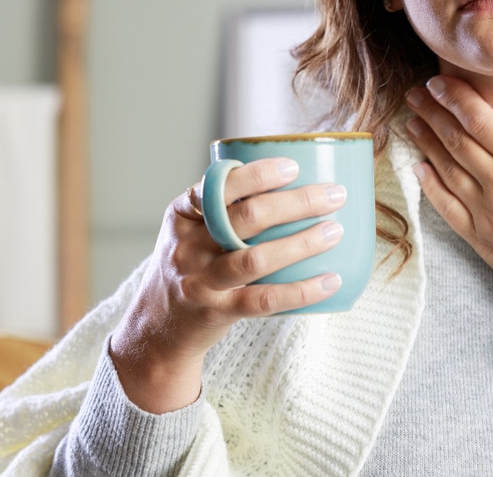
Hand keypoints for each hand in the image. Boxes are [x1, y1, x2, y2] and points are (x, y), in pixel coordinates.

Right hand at [110, 160, 344, 412]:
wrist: (157, 325)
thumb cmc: (192, 263)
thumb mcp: (191, 228)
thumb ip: (226, 205)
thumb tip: (296, 177)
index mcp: (182, 215)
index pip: (217, 186)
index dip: (257, 175)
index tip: (294, 167)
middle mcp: (188, 246)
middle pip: (246, 218)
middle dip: (297, 203)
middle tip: (335, 195)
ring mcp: (201, 281)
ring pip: (256, 259)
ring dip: (301, 243)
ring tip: (335, 231)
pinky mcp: (218, 312)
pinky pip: (265, 300)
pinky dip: (302, 290)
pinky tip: (331, 280)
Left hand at [404, 76, 492, 323]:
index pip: (483, 121)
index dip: (456, 98)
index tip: (439, 81)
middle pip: (457, 140)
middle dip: (432, 113)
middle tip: (415, 94)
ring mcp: (487, 212)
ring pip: (446, 169)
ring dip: (426, 142)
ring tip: (411, 122)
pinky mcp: (479, 239)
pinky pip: (446, 207)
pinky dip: (429, 185)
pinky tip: (419, 168)